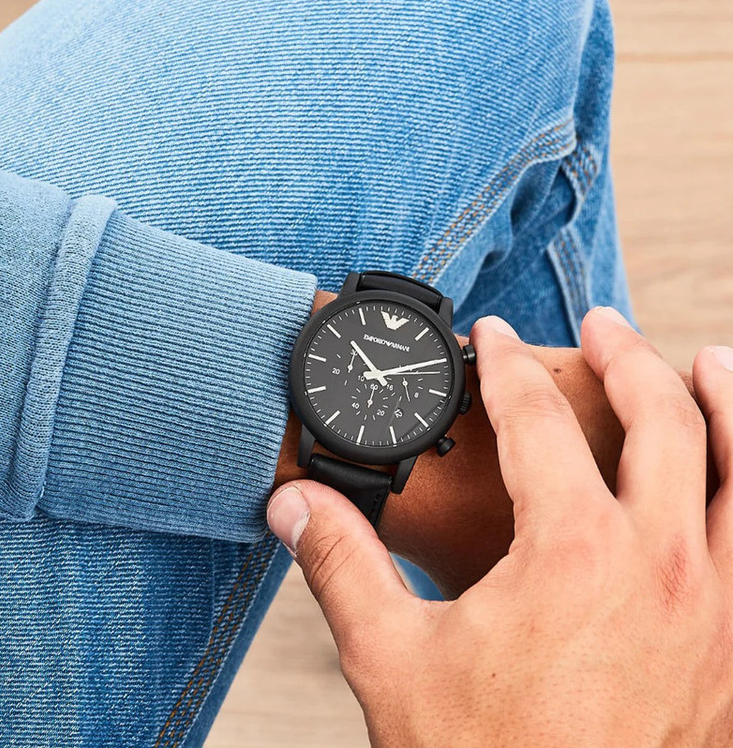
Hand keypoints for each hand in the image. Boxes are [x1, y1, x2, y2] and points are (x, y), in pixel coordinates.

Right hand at [268, 308, 732, 746]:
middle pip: (661, 419)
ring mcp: (715, 609)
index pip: (535, 421)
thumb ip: (342, 566)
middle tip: (599, 326)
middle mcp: (659, 566)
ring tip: (708, 362)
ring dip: (729, 404)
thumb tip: (295, 506)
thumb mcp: (391, 659)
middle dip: (625, 357)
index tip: (492, 339)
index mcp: (572, 553)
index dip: (506, 368)